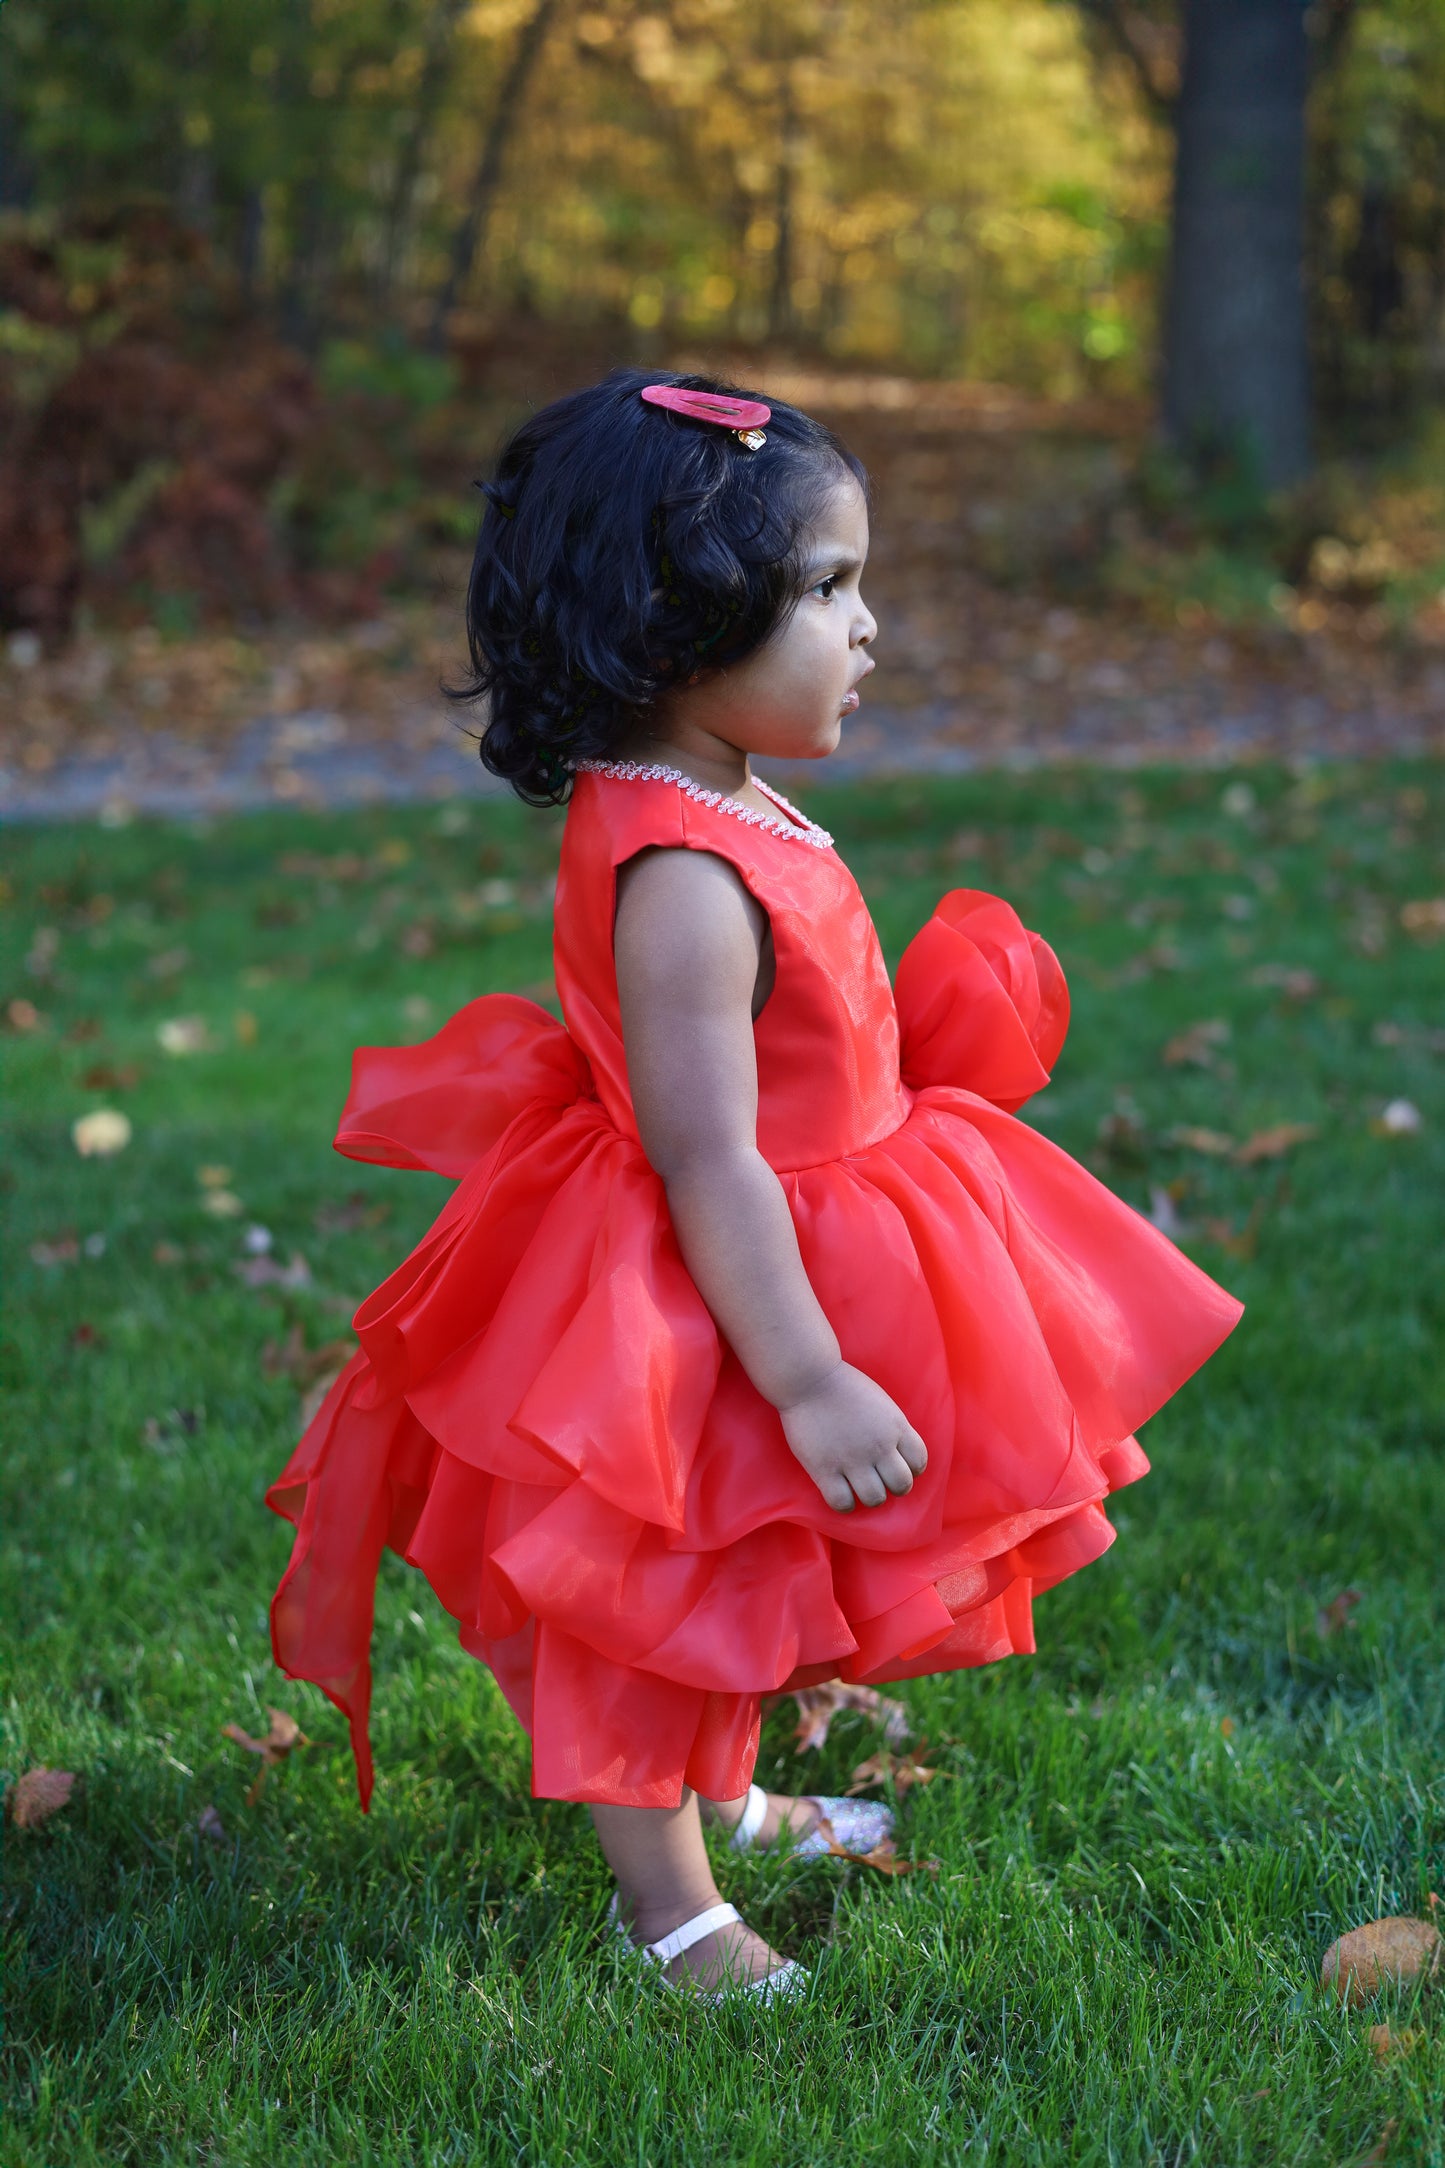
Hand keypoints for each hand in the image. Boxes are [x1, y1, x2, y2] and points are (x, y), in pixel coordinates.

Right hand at [778, 1363, 927, 1513]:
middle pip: (902, 1485)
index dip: (911, 1469)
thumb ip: (892, 1428)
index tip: (897, 1466)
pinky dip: (845, 1504)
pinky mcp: (825, 1469)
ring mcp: (852, 1459)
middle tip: (880, 1479)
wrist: (809, 1378)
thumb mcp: (881, 1403)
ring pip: (875, 1498)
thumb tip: (895, 1453)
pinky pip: (842, 1502)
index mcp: (895, 1426)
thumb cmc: (843, 1386)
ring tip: (859, 1488)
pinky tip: (840, 1493)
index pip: (919, 1461)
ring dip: (870, 1496)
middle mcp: (879, 1446)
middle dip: (894, 1486)